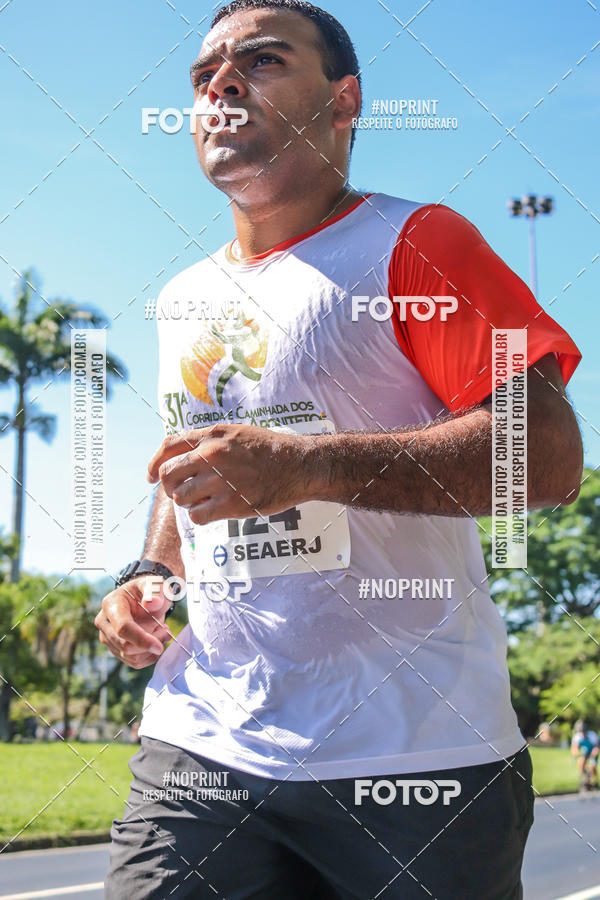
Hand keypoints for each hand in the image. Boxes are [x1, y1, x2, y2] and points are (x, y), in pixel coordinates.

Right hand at [94, 575, 172, 668]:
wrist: (143, 597)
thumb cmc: (149, 590)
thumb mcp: (155, 584)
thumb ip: (156, 591)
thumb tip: (153, 603)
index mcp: (111, 604)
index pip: (123, 628)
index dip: (141, 639)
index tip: (159, 646)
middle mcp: (104, 622)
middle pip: (125, 645)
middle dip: (150, 643)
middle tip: (166, 630)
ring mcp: (107, 637)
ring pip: (131, 656)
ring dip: (151, 650)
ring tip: (161, 631)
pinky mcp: (115, 648)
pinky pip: (134, 662)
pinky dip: (149, 656)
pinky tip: (156, 641)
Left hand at [147, 423, 318, 525]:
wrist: (299, 465)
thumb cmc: (270, 450)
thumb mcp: (237, 433)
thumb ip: (209, 441)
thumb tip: (180, 457)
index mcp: (212, 435)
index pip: (168, 446)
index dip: (153, 463)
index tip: (150, 476)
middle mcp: (212, 455)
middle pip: (168, 474)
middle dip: (171, 487)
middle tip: (183, 492)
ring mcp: (220, 480)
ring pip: (181, 498)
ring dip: (189, 502)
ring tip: (207, 499)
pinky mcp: (231, 503)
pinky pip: (197, 516)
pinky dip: (202, 516)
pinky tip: (215, 510)